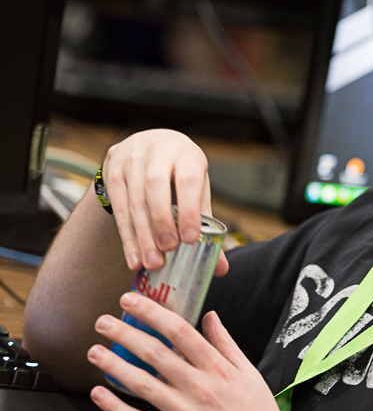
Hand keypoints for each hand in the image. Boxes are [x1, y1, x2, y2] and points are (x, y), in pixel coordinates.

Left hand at [88, 293, 297, 410]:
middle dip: (125, 333)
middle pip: (155, 353)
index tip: (134, 301)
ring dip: (114, 365)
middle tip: (104, 322)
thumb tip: (210, 317)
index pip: (180, 331)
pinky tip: (99, 393)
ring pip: (141, 384)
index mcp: (219, 369)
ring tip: (96, 351)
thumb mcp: (250, 374)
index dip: (153, 312)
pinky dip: (115, 406)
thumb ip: (226, 344)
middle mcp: (200, 388)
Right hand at [101, 129, 226, 274]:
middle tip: (167, 251)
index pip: (188, 181)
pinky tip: (134, 257)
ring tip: (150, 263)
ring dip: (142, 236)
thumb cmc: (180, 172)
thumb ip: (207, 223)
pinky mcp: (113, 174)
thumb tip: (221, 267)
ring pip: (134, 202)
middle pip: (156, 189)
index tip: (190, 239)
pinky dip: (127, 236)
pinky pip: (118, 209)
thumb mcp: (197, 187)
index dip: (188, 211)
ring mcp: (131, 161)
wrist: (149, 144)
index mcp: (187, 154)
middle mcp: (158, 152)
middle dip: (161, 223)